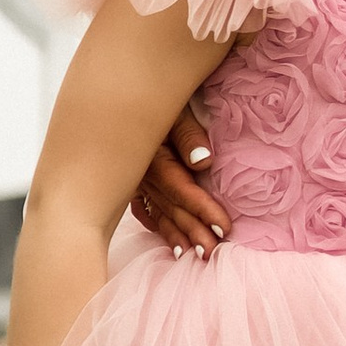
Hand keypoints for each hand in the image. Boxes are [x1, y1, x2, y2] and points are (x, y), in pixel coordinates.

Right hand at [128, 103, 226, 258]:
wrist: (121, 89)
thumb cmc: (155, 94)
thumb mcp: (173, 107)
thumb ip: (187, 134)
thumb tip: (204, 163)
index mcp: (151, 155)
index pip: (181, 189)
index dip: (203, 209)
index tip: (224, 228)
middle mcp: (140, 173)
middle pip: (170, 207)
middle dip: (193, 230)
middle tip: (212, 253)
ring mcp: (134, 179)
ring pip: (158, 212)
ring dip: (177, 234)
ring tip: (195, 255)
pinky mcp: (130, 181)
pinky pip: (144, 209)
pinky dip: (158, 226)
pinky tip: (170, 242)